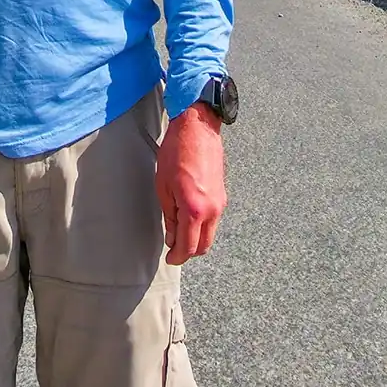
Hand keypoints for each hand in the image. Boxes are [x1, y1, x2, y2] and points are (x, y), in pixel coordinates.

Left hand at [156, 103, 226, 264]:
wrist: (197, 128)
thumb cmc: (176, 152)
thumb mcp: (164, 186)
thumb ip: (170, 216)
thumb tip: (172, 238)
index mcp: (195, 209)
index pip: (188, 246)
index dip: (177, 256)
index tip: (169, 258)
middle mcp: (212, 210)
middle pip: (203, 246)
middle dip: (188, 252)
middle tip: (173, 249)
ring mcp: (220, 203)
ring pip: (210, 234)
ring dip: (196, 239)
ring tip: (179, 231)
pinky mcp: (222, 195)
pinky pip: (213, 220)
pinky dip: (202, 226)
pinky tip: (189, 217)